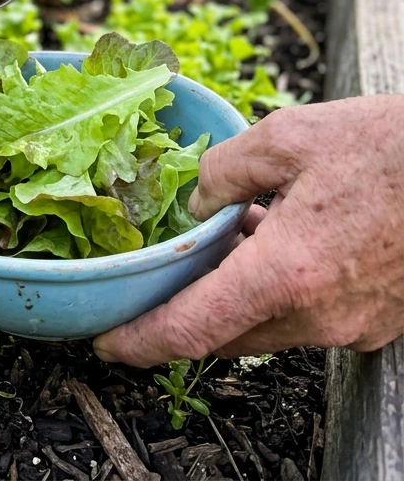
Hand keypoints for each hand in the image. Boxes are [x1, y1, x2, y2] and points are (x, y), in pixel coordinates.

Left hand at [93, 97, 403, 366]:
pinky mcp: (378, 320)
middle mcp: (319, 316)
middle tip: (155, 278)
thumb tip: (196, 201)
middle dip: (183, 313)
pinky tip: (274, 240)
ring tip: (221, 242)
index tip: (105, 344)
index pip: (191, 330)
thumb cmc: (391, 148)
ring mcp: (354, 325)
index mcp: (286, 275)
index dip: (139, 342)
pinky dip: (275, 292)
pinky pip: (306, 318)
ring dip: (232, 298)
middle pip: (224, 335)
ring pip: (266, 329)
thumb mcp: (289, 136)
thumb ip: (223, 172)